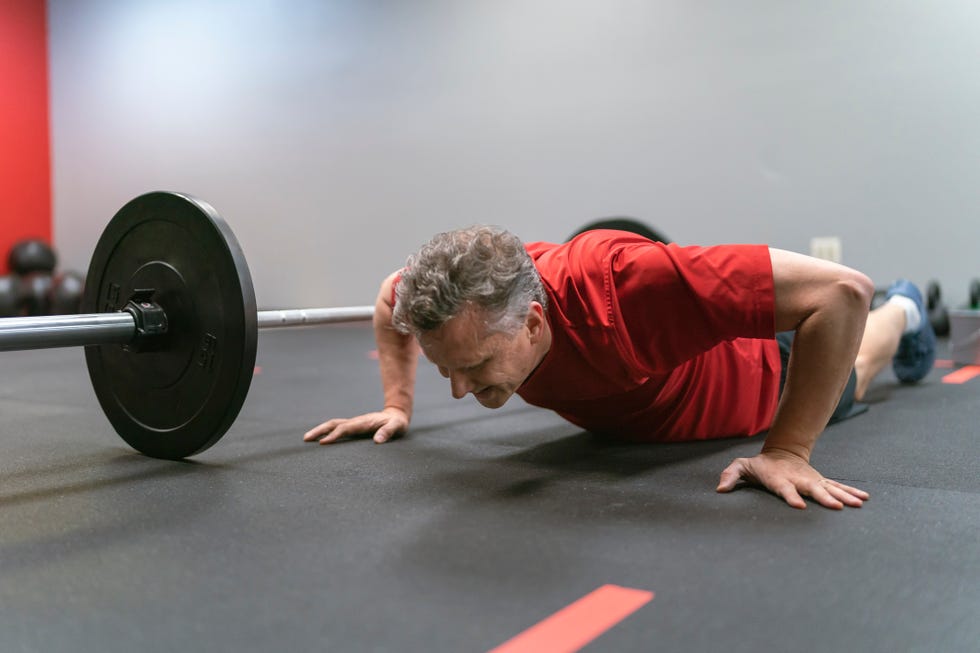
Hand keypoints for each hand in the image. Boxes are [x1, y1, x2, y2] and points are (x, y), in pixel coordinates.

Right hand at [303, 407, 408, 444]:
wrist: (396, 415)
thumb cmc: (397, 423)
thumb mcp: (397, 427)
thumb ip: (388, 432)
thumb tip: (377, 441)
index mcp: (363, 422)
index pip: (345, 429)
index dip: (334, 435)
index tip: (322, 442)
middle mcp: (356, 421)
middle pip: (334, 424)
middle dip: (319, 430)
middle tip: (305, 439)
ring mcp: (354, 423)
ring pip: (333, 424)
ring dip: (320, 430)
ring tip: (307, 438)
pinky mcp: (353, 426)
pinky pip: (337, 428)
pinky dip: (326, 431)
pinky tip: (319, 439)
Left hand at [716, 449, 868, 509]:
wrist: (782, 453)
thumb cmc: (760, 466)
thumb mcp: (742, 466)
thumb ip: (731, 475)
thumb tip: (719, 489)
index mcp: (779, 479)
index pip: (785, 489)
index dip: (791, 496)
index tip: (799, 505)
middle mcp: (799, 480)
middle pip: (813, 490)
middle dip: (824, 498)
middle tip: (837, 507)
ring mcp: (812, 481)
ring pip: (830, 488)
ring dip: (844, 496)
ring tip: (858, 504)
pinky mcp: (820, 482)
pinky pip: (838, 487)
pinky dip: (851, 492)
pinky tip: (864, 499)